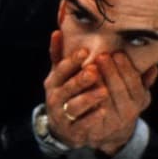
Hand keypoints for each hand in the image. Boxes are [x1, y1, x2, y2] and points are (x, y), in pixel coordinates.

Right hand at [43, 30, 108, 147]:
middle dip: (80, 79)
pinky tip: (103, 111)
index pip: (60, 69)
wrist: (62, 126)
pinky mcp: (72, 130)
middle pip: (67, 87)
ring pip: (74, 106)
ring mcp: (62, 114)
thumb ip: (60, 54)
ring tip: (103, 92)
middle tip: (94, 70)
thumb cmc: (65, 92)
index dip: (71, 60)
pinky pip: (82, 124)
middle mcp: (55, 97)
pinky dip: (92, 118)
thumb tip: (58, 29)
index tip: (86, 51)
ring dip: (88, 99)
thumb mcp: (60, 74)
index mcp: (53, 81)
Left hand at [92, 52, 157, 155]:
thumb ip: (143, 81)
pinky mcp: (95, 128)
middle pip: (119, 90)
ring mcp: (110, 122)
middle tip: (102, 55)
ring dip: (96, 82)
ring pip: (103, 100)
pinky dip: (85, 97)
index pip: (134, 83)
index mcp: (137, 101)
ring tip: (89, 66)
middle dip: (110, 72)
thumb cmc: (121, 105)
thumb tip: (154, 67)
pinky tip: (79, 83)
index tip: (118, 54)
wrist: (109, 133)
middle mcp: (127, 113)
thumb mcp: (135, 95)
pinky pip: (89, 112)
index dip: (126, 68)